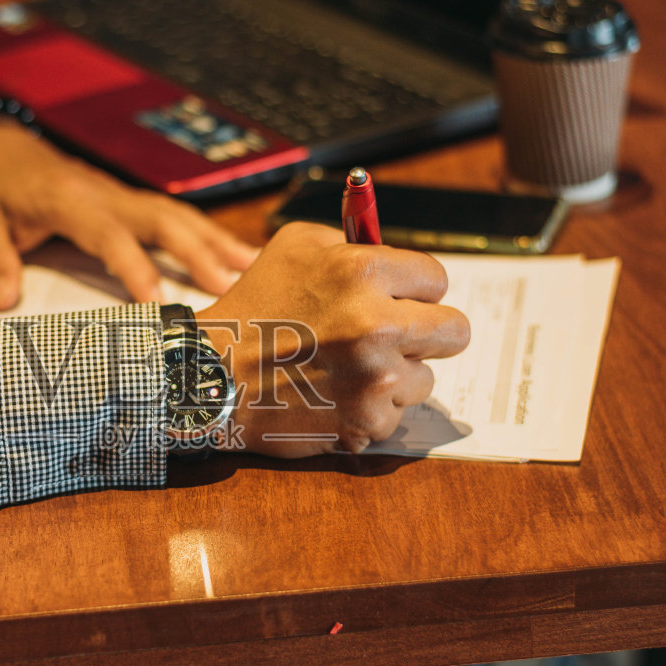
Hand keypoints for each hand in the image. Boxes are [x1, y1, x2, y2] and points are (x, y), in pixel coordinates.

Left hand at [0, 117, 256, 309]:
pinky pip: (171, 215)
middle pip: (160, 219)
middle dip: (197, 253)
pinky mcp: (124, 199)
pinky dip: (205, 234)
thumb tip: (3, 303)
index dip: (133, 267)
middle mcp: (103, 193)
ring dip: (215, 241)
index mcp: (66, 198)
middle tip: (231, 288)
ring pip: (176, 214)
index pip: (108, 234)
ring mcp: (118, 193)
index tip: (156, 302)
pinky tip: (232, 253)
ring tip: (252, 269)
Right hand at [197, 222, 469, 455]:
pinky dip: (371, 410)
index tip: (397, 299)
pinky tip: (334, 397)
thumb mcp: (294, 247)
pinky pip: (396, 415)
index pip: (437, 279)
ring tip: (348, 370)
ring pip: (425, 378)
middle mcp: (376, 324)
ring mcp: (375, 378)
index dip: (415, 290)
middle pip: (454, 330)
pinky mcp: (367, 422)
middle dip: (428, 332)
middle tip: (395, 338)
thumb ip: (351, 243)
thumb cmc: (253, 308)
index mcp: (361, 272)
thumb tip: (397, 260)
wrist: (211, 376)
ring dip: (396, 375)